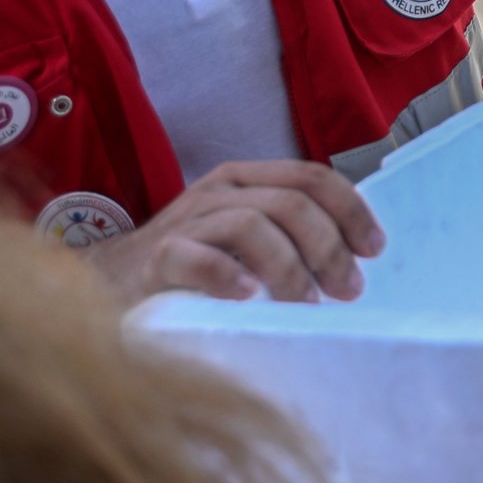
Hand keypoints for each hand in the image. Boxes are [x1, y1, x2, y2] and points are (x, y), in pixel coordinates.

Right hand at [81, 160, 385, 307]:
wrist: (107, 287)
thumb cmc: (191, 269)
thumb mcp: (244, 241)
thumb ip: (289, 238)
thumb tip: (355, 262)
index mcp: (245, 180)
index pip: (312, 177)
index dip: (351, 211)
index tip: (374, 250)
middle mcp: (217, 192)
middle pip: (291, 202)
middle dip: (329, 247)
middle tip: (348, 290)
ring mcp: (185, 222)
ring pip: (252, 225)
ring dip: (290, 268)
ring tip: (305, 304)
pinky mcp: (154, 259)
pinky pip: (195, 258)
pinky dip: (226, 276)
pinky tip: (248, 298)